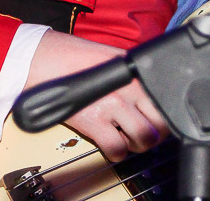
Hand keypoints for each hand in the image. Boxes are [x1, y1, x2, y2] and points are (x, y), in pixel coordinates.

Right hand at [25, 30, 167, 160]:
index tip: (157, 120)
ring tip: (127, 139)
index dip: (163, 115)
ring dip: (137, 144)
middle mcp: (129, 88)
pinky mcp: (94, 122)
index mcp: (135, 71)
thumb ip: (131, 74)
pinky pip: (117, 149)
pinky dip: (116, 153)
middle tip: (143, 132)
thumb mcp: (111, 57)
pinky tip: (110, 144)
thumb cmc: (72, 56)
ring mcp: (113, 105)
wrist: (43, 60)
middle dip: (154, 133)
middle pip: (161, 123)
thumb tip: (147, 90)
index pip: (166, 99)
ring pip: (145, 138)